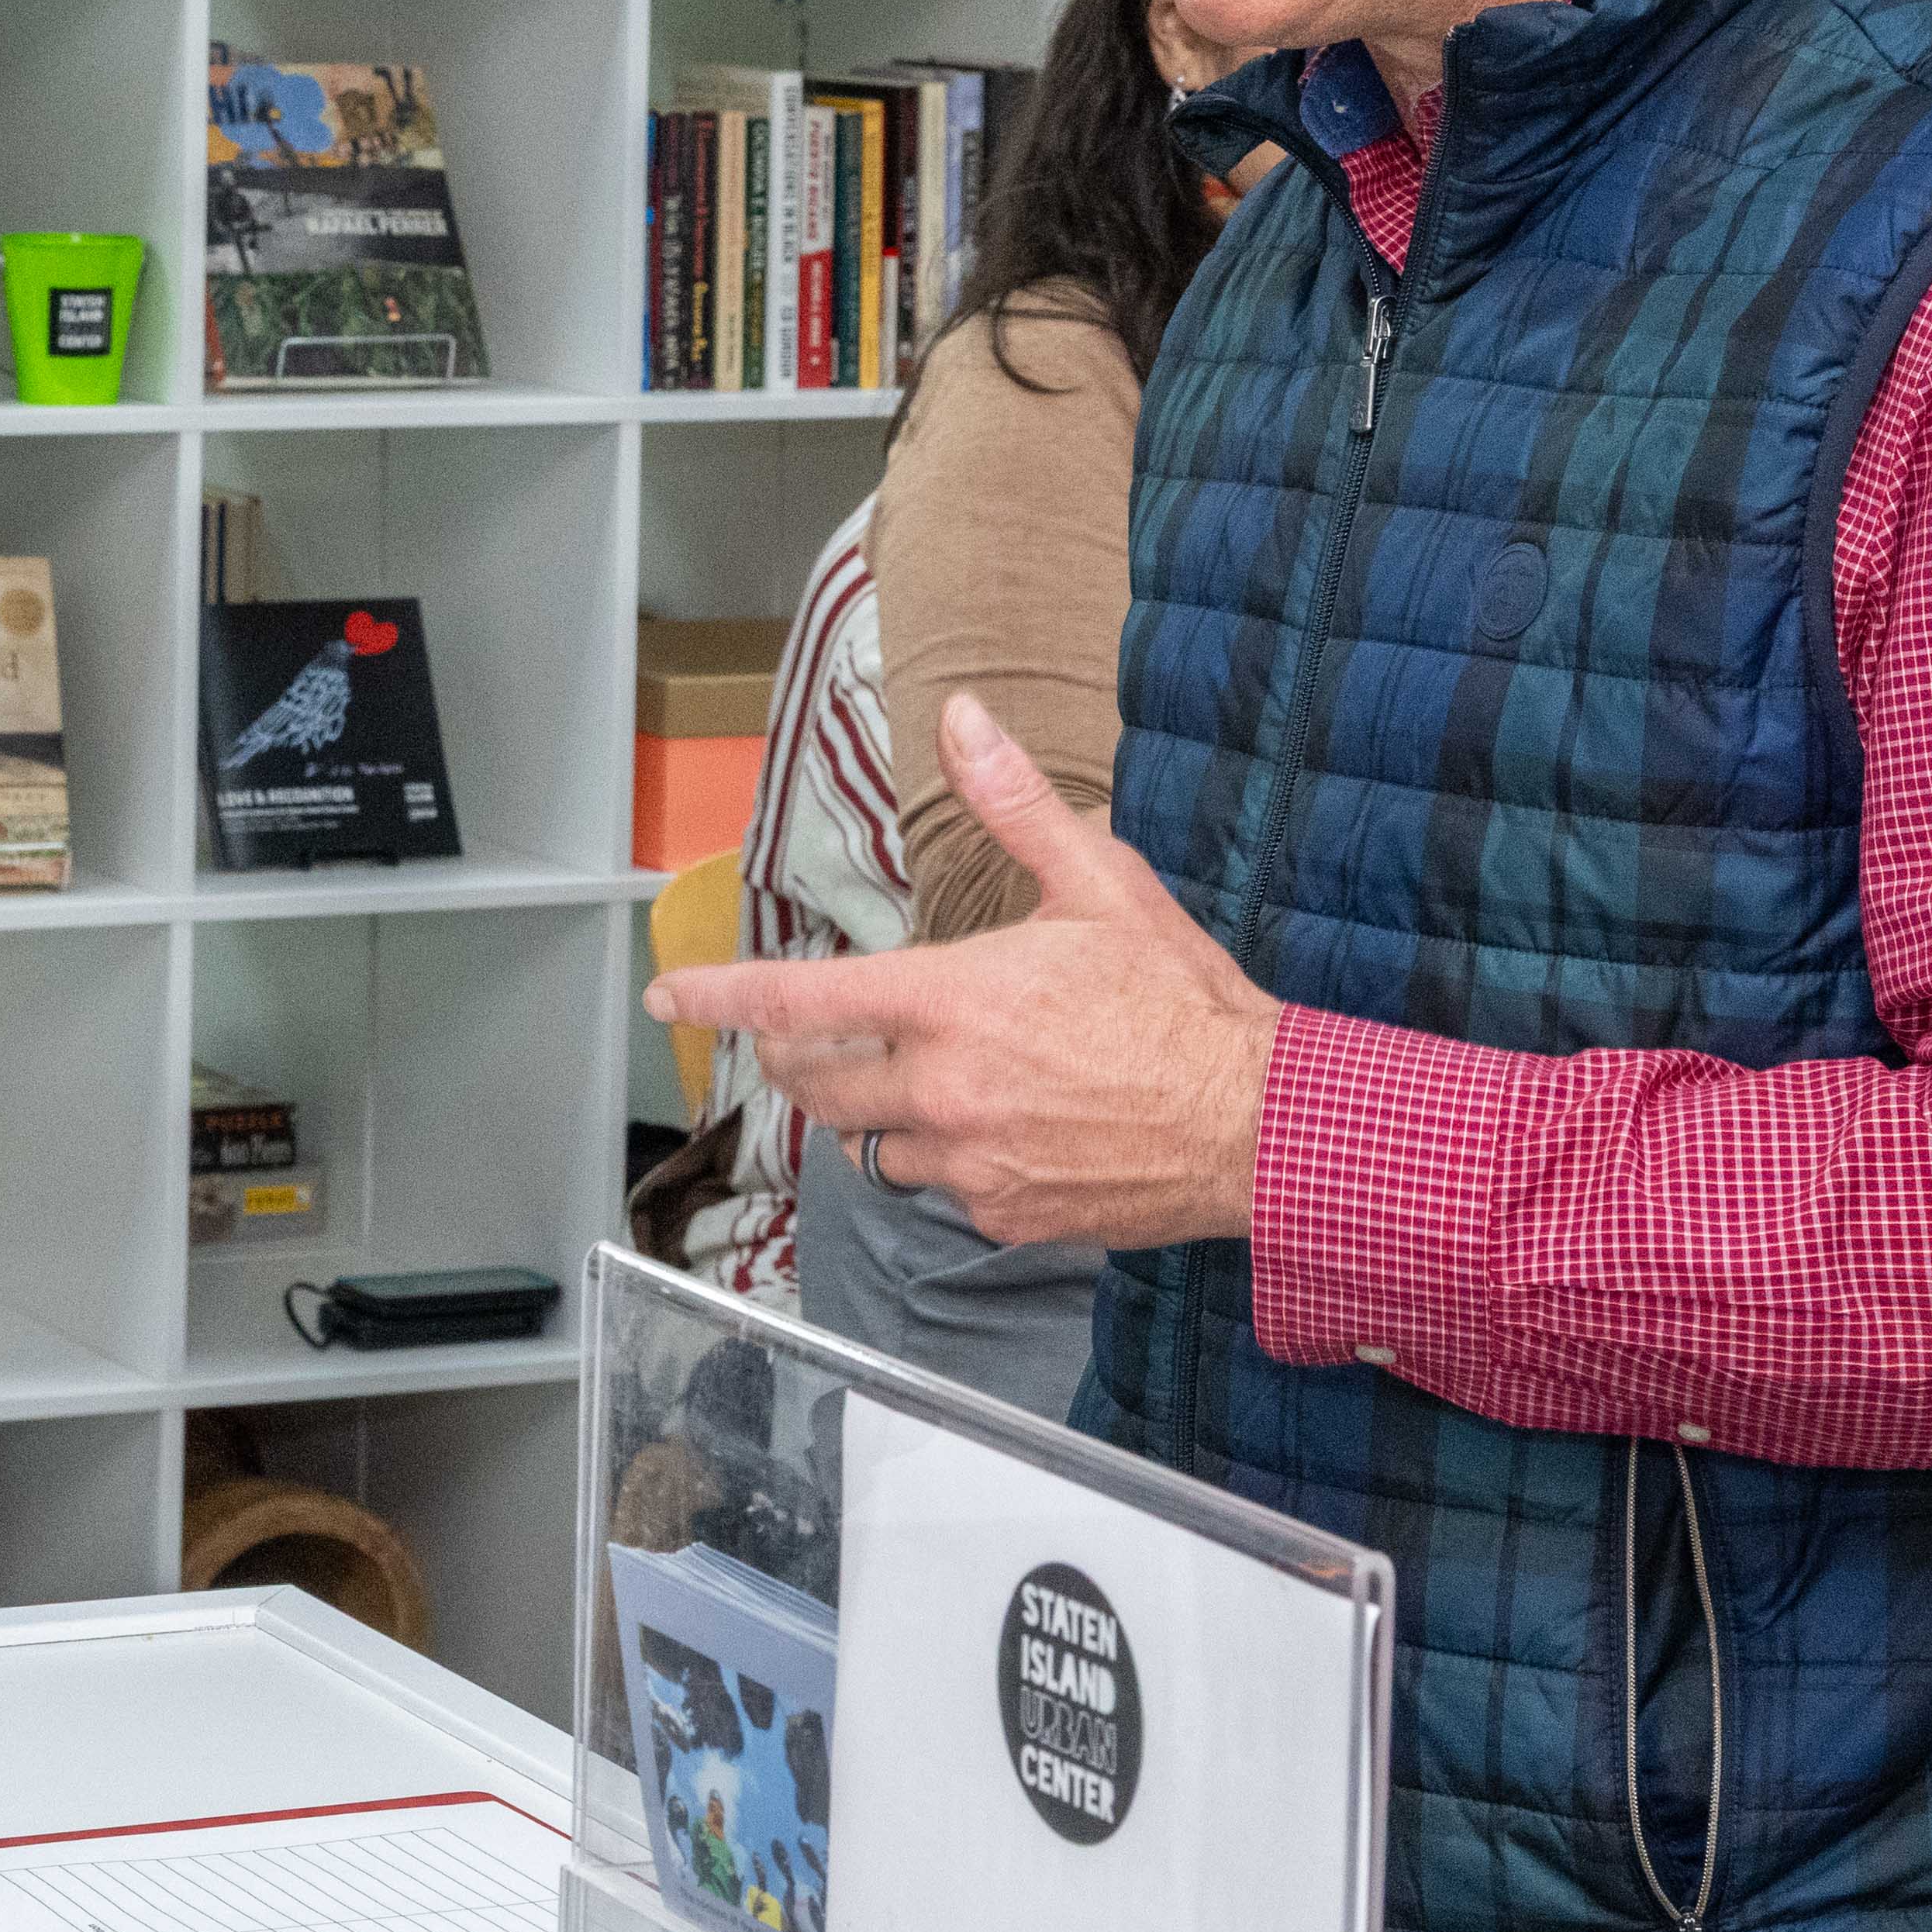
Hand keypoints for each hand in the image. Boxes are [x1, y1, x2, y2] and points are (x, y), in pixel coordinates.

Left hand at [646, 694, 1278, 1250]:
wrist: (1261, 1124)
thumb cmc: (1182, 1001)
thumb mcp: (1100, 883)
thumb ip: (1014, 804)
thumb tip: (962, 718)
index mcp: (949, 1002)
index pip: (798, 1001)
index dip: (720, 995)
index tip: (670, 995)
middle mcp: (941, 1088)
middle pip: (815, 1084)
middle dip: (796, 1056)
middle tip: (806, 1037)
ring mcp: (969, 1160)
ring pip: (874, 1143)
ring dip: (876, 1110)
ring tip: (921, 1077)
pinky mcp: (1004, 1213)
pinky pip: (942, 1185)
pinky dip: (950, 1158)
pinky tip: (1000, 1128)